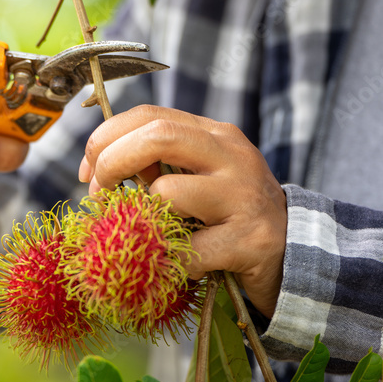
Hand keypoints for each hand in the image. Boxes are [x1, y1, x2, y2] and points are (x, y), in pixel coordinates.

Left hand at [78, 105, 287, 317]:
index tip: (87, 172)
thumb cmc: (230, 216)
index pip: (148, 115)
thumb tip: (100, 166)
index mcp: (213, 135)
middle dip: (111, 163)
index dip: (105, 139)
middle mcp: (231, 155)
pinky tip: (179, 266)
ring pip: (167, 192)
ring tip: (152, 236)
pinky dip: (170, 262)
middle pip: (156, 134)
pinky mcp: (250, 239)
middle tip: (100, 198)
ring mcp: (243, 195)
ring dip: (143, 220)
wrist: (295, 254)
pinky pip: (187, 249)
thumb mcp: (199, 179)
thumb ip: (158, 165)